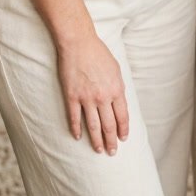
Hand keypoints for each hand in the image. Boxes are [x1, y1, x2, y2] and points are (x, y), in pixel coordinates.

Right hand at [57, 31, 129, 153]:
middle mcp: (103, 97)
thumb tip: (120, 101)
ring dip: (96, 140)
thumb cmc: (98, 53)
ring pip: (93, 125)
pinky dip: (76, 129)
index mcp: (116, 89)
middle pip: (109, 125)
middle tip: (112, 152)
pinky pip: (75, 117)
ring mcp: (87, 98)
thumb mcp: (116, 68)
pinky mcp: (72, 96)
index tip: (123, 139)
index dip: (123, 130)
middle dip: (111, 140)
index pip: (122, 116)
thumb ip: (118, 86)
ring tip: (99, 150)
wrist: (79, 43)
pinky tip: (78, 137)